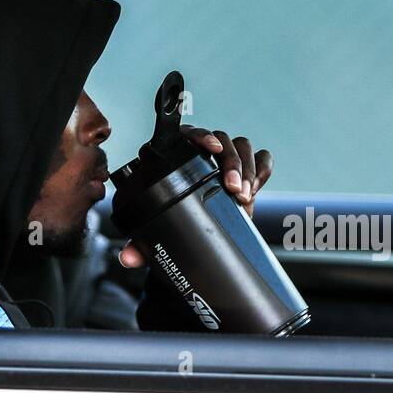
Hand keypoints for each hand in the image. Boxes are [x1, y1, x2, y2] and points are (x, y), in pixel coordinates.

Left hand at [120, 126, 273, 267]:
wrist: (201, 241)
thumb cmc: (174, 229)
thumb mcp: (158, 236)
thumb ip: (141, 245)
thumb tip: (129, 257)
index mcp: (176, 159)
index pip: (189, 134)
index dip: (201, 135)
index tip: (212, 148)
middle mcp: (203, 156)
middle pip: (223, 140)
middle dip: (232, 162)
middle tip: (234, 189)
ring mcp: (227, 164)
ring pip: (243, 147)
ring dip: (247, 169)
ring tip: (244, 195)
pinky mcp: (247, 174)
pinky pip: (262, 160)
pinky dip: (263, 169)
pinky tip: (257, 187)